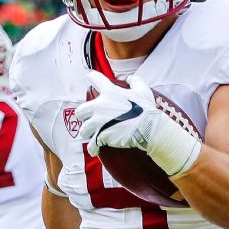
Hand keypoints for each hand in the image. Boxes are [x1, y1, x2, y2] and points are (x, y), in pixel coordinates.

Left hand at [76, 71, 200, 174]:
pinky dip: (93, 148)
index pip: (95, 79)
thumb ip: (135, 82)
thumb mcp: (143, 91)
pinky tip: (95, 149)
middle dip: (83, 116)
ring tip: (94, 135)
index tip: (89, 78)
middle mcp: (99, 106)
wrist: (148, 127)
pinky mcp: (101, 135)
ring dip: (88, 133)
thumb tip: (130, 78)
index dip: (91, 78)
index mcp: (109, 92)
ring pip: (84, 129)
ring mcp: (99, 121)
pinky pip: (92, 144)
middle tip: (90, 120)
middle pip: (80, 111)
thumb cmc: (146, 109)